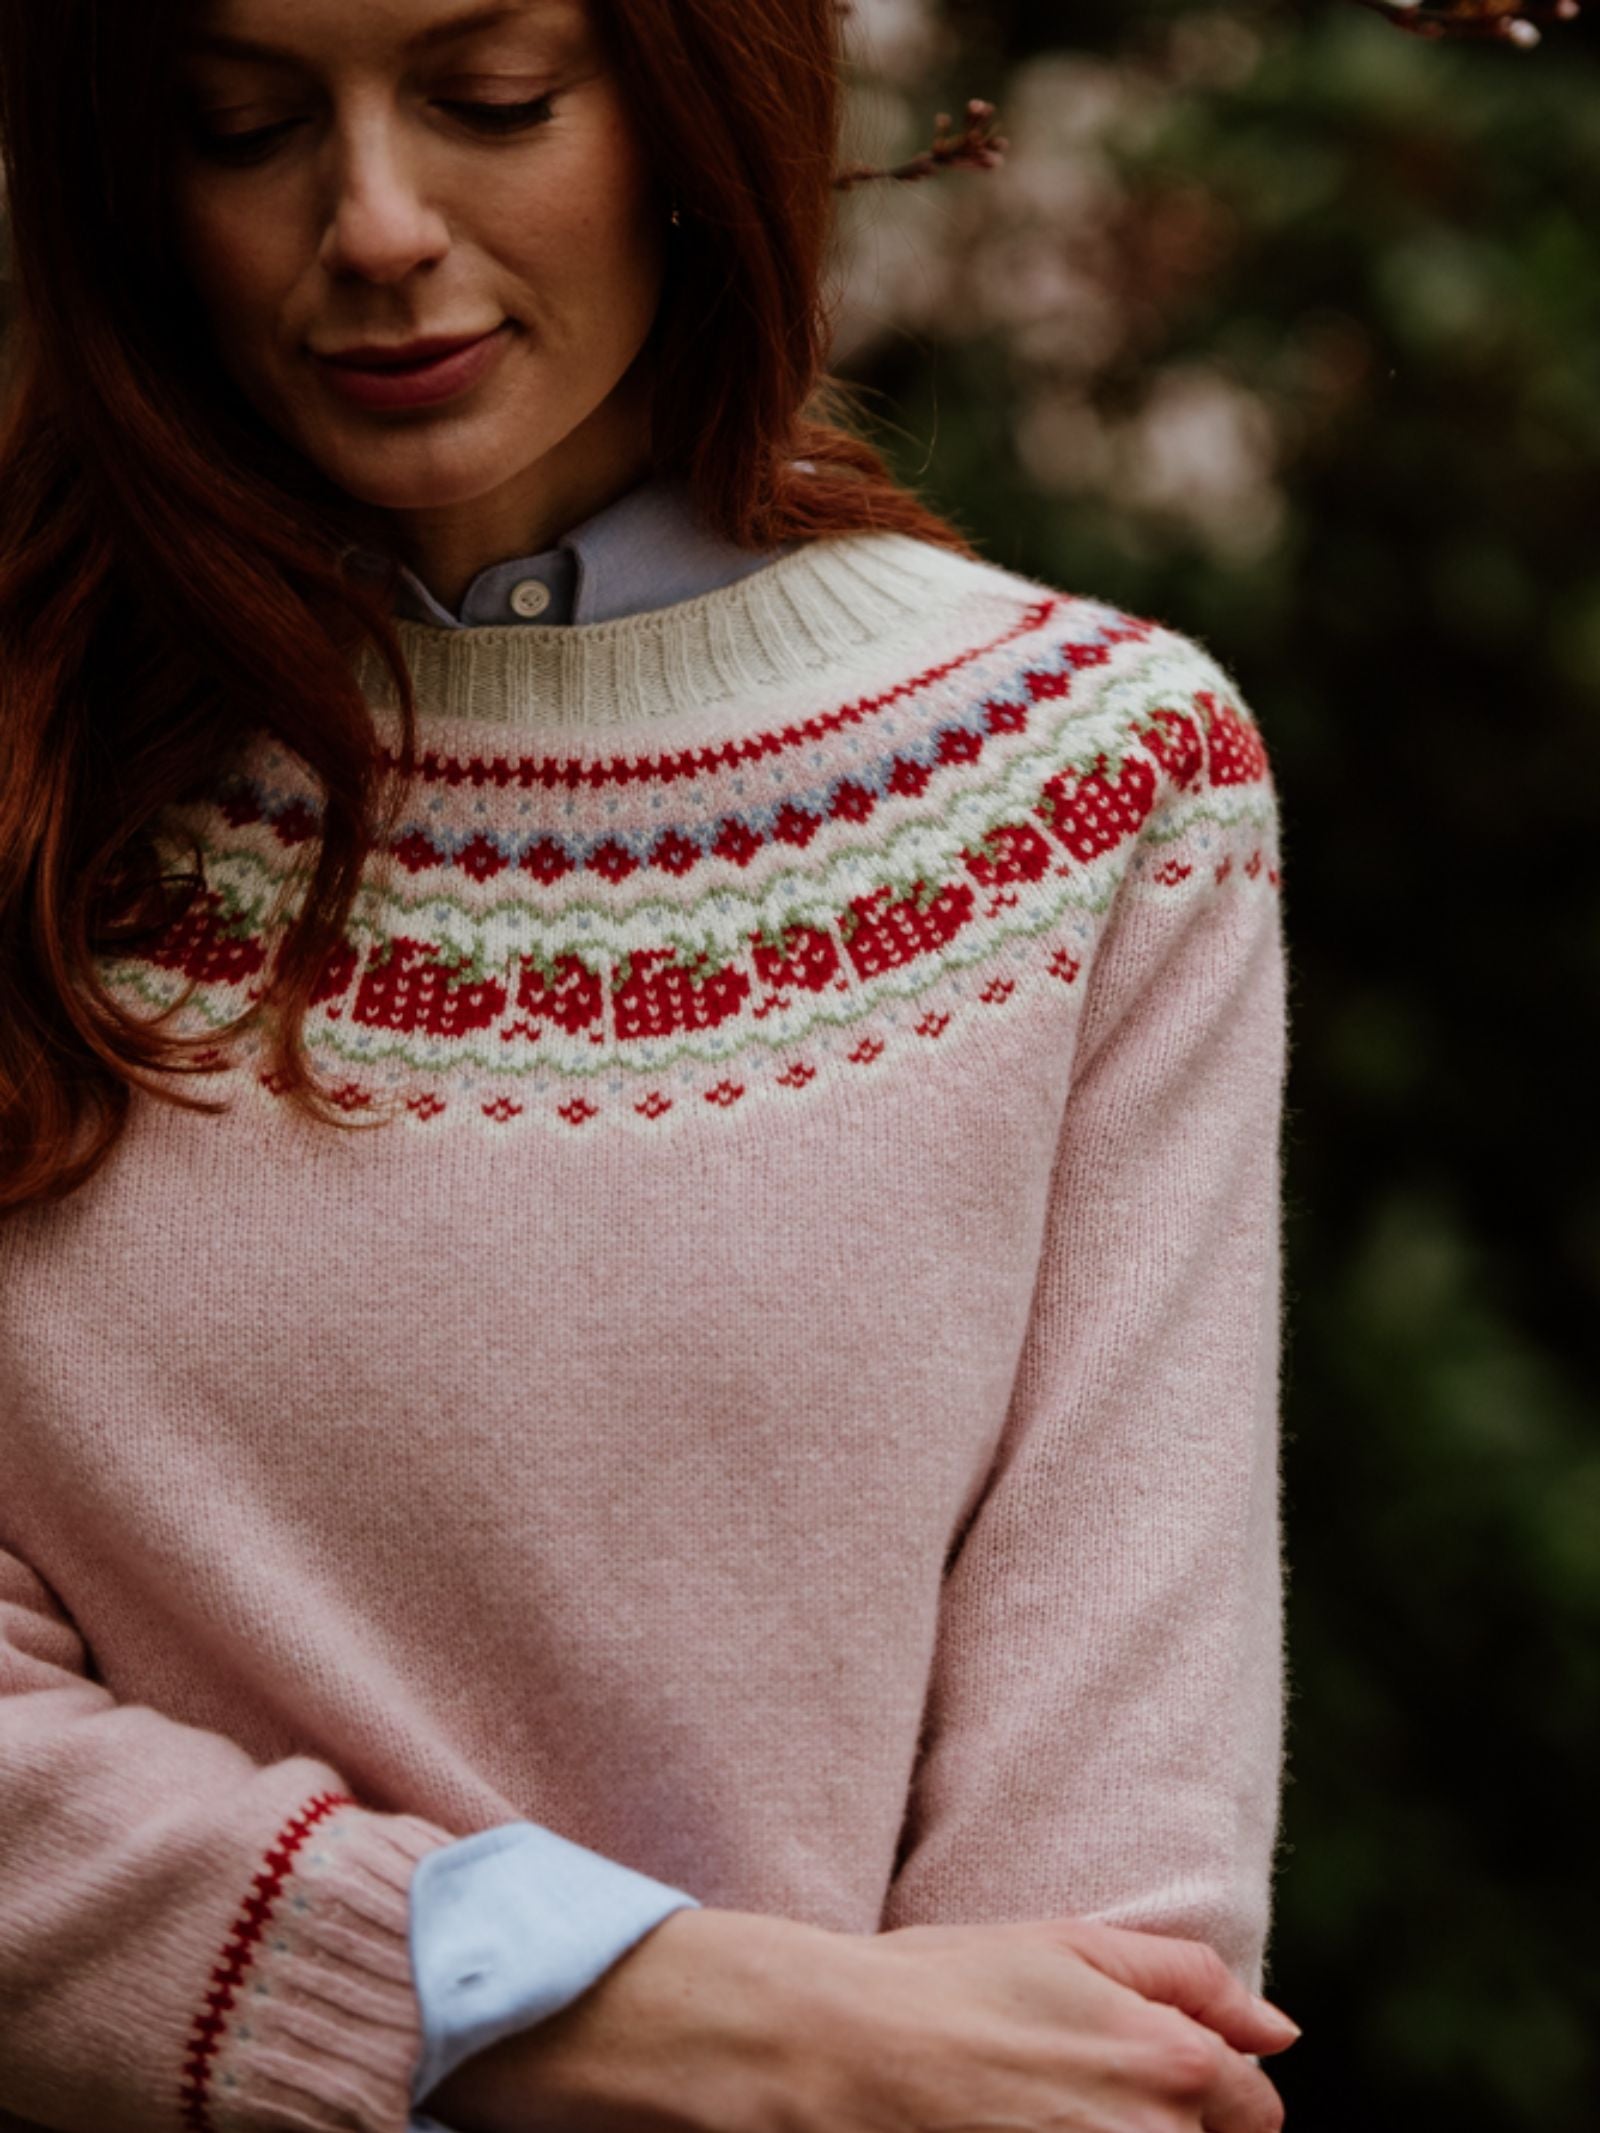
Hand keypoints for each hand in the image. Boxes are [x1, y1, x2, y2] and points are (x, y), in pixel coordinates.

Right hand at [422, 1904, 1294, 2132]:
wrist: (831, 2047)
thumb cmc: (942, 1984)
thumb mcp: (1068, 1945)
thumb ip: (1188, 1979)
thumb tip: (1282, 2031)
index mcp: (1169, 2060)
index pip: (1255, 2110)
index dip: (1218, 2098)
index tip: (1142, 2088)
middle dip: (1160, 2127)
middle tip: (1067, 2098)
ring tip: (1033, 2111)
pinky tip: (1014, 2131)